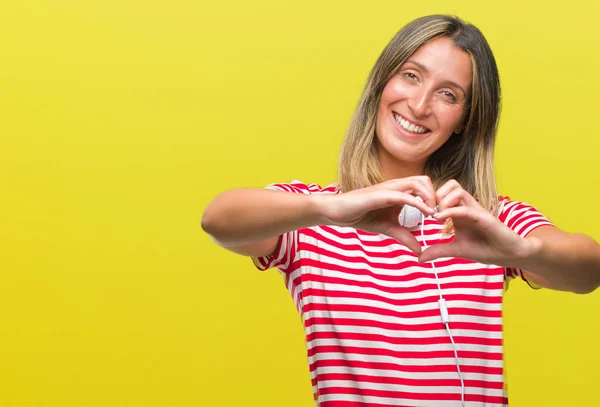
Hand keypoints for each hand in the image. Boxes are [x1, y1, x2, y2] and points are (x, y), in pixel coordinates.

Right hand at [321, 176, 436, 253]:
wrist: (338, 212)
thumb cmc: (361, 216)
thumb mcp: (388, 228)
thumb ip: (404, 236)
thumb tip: (419, 250)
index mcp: (399, 192)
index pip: (423, 187)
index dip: (434, 198)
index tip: (440, 215)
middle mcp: (396, 186)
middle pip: (425, 180)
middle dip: (436, 195)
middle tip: (440, 213)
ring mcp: (389, 188)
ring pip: (418, 183)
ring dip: (431, 197)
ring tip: (435, 214)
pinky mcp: (382, 194)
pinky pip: (406, 196)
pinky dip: (419, 203)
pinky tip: (427, 215)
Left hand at [417, 179, 529, 265]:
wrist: (509, 255)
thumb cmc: (485, 249)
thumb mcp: (456, 250)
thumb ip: (439, 251)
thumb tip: (419, 258)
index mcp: (460, 211)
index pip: (444, 192)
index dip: (431, 198)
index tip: (422, 212)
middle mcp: (468, 206)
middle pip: (450, 185)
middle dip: (436, 195)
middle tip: (429, 211)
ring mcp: (477, 210)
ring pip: (457, 190)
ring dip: (443, 200)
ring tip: (436, 216)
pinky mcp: (485, 217)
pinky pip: (465, 208)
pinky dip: (451, 211)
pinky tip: (439, 220)